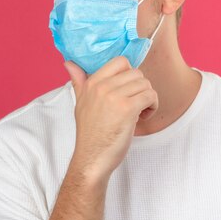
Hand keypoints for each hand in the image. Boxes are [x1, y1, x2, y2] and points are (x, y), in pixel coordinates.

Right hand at [64, 56, 158, 183]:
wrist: (91, 158)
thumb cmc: (89, 133)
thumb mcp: (80, 103)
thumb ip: (78, 81)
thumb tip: (68, 63)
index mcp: (91, 83)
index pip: (120, 61)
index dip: (129, 75)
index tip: (127, 90)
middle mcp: (102, 86)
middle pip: (136, 73)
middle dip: (141, 88)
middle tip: (135, 104)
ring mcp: (114, 97)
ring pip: (145, 84)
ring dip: (148, 98)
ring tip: (139, 112)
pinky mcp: (127, 109)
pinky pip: (150, 96)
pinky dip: (152, 107)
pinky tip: (142, 117)